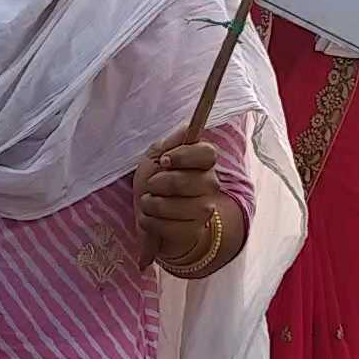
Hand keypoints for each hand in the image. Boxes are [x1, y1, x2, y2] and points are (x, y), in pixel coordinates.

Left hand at [132, 130, 220, 267]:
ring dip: (151, 204)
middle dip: (159, 184)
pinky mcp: (193, 231)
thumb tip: (188, 126)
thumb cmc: (155, 182)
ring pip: (175, 206)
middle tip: (152, 185)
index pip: (207, 153)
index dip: (183, 156)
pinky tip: (151, 219)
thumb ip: (171, 142)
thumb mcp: (156, 156)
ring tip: (149, 202)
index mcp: (203, 162)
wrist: (150, 214)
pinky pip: (168, 227)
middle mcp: (210, 184)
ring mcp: (204, 209)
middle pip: (187, 181)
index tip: (164, 161)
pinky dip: (150, 222)